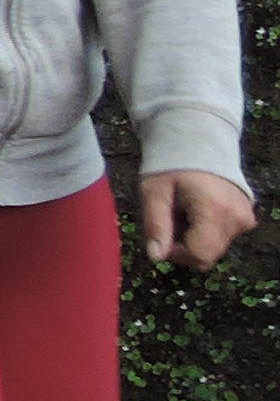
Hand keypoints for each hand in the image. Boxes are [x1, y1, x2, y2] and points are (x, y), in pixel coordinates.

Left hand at [140, 171, 258, 270]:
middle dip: (183, 245)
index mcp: (215, 211)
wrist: (197, 143)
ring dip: (194, 238)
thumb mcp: (153, 193)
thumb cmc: (171, 166)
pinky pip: (223, 238)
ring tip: (183, 211)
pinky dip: (206, 231)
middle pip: (207, 255)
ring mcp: (245, 219)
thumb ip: (156, 225)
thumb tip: (156, 257)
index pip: (199, 255)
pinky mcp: (247, 219)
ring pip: (214, 248)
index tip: (162, 235)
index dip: (175, 253)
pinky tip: (195, 211)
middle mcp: (237, 218)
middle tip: (171, 219)